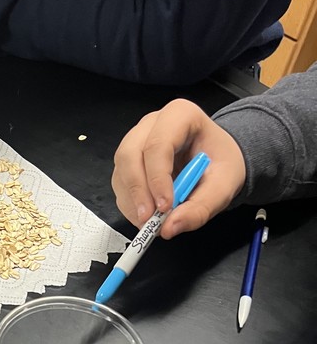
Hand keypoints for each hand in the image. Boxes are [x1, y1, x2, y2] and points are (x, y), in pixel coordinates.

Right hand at [112, 99, 247, 237]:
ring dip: (133, 201)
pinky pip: (120, 184)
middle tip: (150, 219)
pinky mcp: (128, 162)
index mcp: (180, 116)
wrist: (217, 162)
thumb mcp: (223, 186)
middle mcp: (152, 124)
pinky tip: (148, 214)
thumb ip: (200, 207)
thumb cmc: (220, 164)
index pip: (158, 144)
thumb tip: (170, 227)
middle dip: (138, 191)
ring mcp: (136, 141)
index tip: (165, 207)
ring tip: (152, 221)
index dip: (157, 178)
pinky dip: (131, 205)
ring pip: (121, 171)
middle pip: (130, 154)